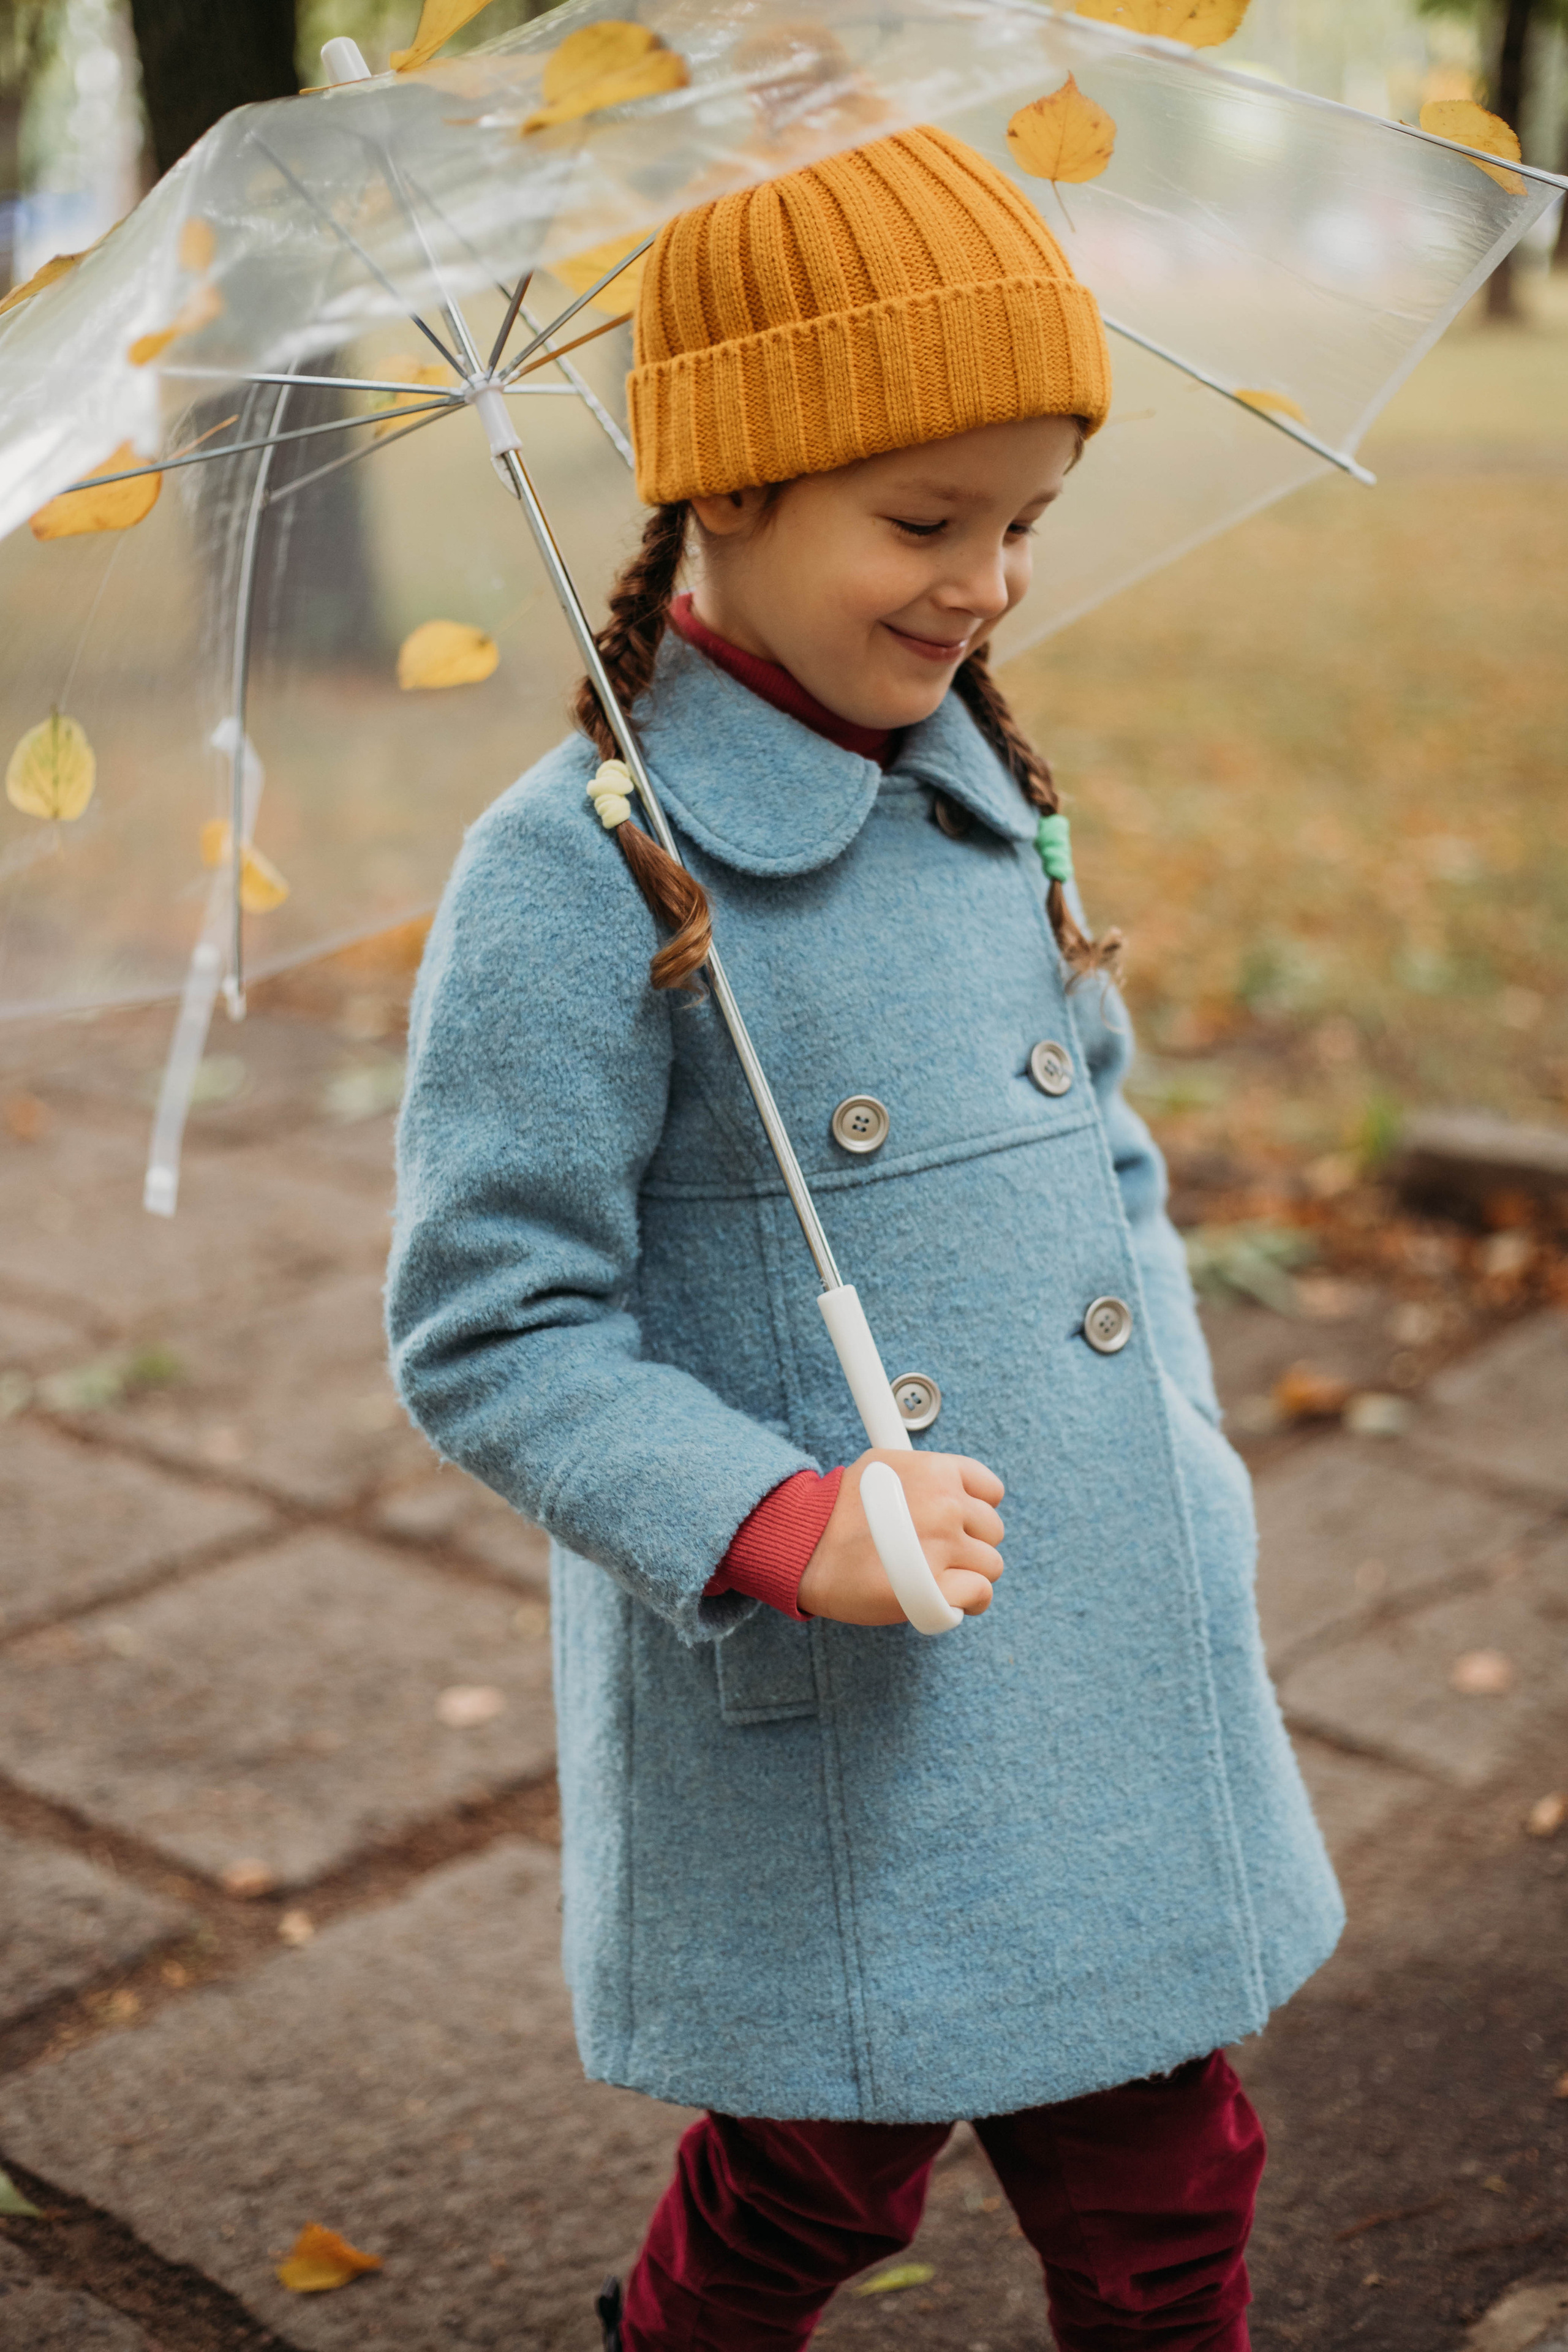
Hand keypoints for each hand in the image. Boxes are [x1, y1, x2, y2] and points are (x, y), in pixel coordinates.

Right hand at [796, 1449, 1004, 1625]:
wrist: (803, 1546)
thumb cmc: (837, 1510)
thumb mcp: (883, 1465)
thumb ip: (926, 1474)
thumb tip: (954, 1490)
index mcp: (938, 1471)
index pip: (992, 1492)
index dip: (974, 1512)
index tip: (955, 1525)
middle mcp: (946, 1505)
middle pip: (992, 1532)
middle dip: (969, 1545)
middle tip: (935, 1553)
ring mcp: (942, 1546)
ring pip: (990, 1566)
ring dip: (968, 1575)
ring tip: (935, 1577)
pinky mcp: (934, 1587)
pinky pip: (979, 1594)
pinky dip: (966, 1602)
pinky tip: (943, 1599)